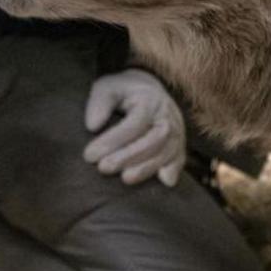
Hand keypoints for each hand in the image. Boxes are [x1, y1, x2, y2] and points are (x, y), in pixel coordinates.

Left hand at [83, 69, 186, 186]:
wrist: (149, 88)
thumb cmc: (123, 91)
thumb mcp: (107, 87)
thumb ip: (99, 103)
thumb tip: (92, 126)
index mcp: (150, 100)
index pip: (134, 123)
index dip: (113, 140)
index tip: (90, 154)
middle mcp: (167, 116)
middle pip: (153, 140)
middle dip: (128, 157)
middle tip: (103, 168)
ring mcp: (177, 130)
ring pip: (167, 152)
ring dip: (146, 168)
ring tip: (125, 179)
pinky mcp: (179, 144)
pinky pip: (180, 158)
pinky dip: (174, 170)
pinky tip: (165, 183)